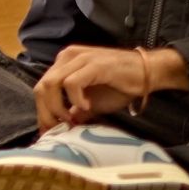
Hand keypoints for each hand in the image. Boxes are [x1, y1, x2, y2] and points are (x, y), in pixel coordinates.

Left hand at [32, 46, 152, 130]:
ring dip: (57, 107)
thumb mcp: (92, 102)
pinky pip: (72, 82)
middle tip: (57, 130)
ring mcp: (79, 59)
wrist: (147, 72)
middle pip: (42, 87)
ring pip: (51, 84)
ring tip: (70, 120)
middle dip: (46, 113)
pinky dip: (75, 99)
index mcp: (63, 63)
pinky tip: (87, 107)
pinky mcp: (93, 64)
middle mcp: (67, 57)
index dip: (42, 111)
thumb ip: (74, 111)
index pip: (41, 87)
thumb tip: (59, 128)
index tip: (48, 131)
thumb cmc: (119, 86)